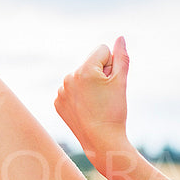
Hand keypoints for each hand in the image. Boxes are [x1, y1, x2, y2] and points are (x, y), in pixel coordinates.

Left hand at [54, 36, 131, 162]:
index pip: (102, 50)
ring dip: (89, 84)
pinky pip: (71, 90)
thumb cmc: (114, 112)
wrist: (101, 142)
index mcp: (84, 70)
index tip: (111, 84)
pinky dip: (80, 96)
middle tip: (105, 96)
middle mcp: (68, 77)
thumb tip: (120, 38)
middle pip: (91, 63)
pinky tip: (86, 109)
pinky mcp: (58, 102)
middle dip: (100, 74)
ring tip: (96, 104)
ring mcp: (61, 91)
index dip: (112, 65)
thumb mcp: (121, 82)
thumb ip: (121, 57)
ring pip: (81, 76)